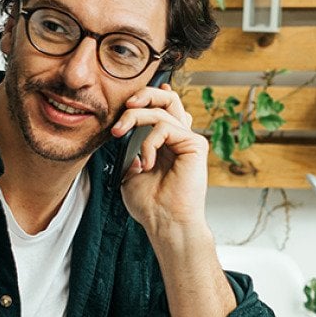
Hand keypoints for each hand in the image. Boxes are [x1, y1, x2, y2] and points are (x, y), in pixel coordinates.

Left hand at [111, 83, 206, 233]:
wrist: (164, 222)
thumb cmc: (149, 203)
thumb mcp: (129, 170)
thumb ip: (129, 148)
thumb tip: (123, 129)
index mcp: (166, 142)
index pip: (159, 107)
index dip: (143, 100)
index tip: (121, 110)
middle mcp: (179, 137)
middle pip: (167, 97)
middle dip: (143, 94)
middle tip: (125, 105)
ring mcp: (188, 140)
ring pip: (162, 107)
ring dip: (134, 117)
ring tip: (120, 135)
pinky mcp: (195, 144)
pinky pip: (165, 128)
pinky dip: (148, 142)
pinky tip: (145, 163)